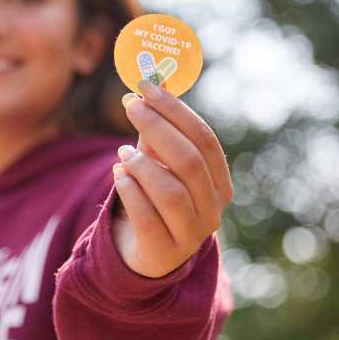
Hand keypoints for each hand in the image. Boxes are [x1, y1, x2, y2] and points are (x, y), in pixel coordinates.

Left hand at [111, 79, 233, 278]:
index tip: (146, 87)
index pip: (205, 139)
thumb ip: (158, 131)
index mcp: (220, 183)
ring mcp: (191, 235)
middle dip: (158, 128)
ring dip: (142, 165)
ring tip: (122, 154)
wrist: (147, 256)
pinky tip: (118, 175)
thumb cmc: (156, 200)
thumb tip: (150, 83)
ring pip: (171, 192)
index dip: (176, 110)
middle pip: (189, 161)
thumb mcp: (160, 164)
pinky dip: (130, 191)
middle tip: (131, 107)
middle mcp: (213, 210)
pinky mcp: (163, 253)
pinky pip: (146, 218)